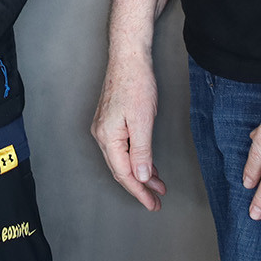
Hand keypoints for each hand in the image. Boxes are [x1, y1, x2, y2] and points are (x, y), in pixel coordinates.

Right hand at [92, 53, 167, 209]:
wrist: (129, 57)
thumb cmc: (135, 84)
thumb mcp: (142, 121)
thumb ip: (141, 151)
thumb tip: (139, 177)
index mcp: (107, 137)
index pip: (123, 173)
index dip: (139, 191)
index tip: (152, 203)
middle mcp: (102, 134)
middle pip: (121, 169)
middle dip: (140, 186)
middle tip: (157, 200)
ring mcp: (105, 127)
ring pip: (123, 158)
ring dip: (141, 173)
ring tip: (158, 185)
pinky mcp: (112, 120)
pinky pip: (124, 148)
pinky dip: (137, 158)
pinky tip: (148, 164)